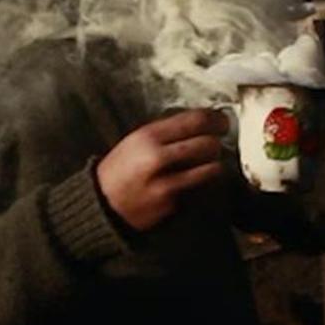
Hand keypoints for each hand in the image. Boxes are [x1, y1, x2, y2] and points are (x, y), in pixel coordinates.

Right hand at [95, 109, 228, 231]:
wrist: (102, 203)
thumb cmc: (121, 169)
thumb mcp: (136, 141)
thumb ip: (166, 131)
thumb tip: (202, 122)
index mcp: (148, 136)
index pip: (195, 120)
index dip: (216, 119)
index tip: (222, 122)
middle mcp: (157, 157)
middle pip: (207, 144)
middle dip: (217, 143)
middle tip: (218, 143)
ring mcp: (165, 183)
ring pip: (211, 168)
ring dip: (215, 164)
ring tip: (209, 163)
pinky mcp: (171, 204)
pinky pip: (200, 188)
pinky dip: (204, 183)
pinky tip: (197, 180)